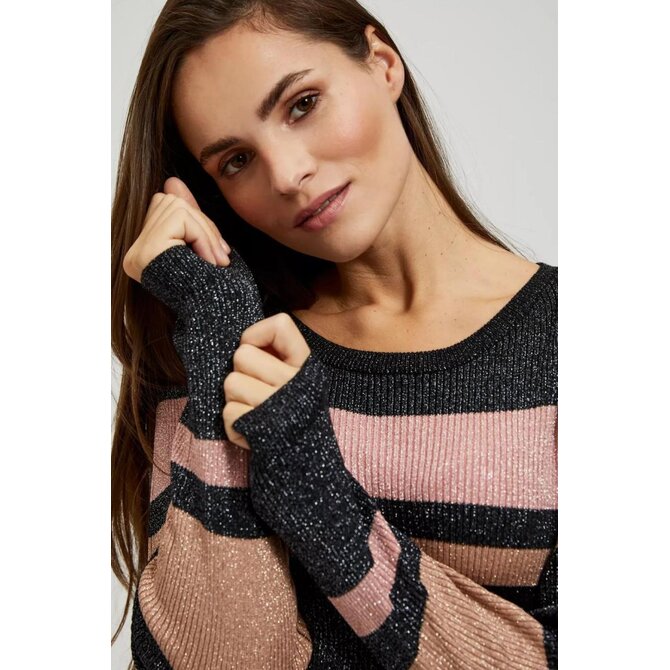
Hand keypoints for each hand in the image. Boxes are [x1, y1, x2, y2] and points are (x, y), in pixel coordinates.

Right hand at [122, 176, 230, 282]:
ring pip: (176, 206)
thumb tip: (172, 181)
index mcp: (144, 253)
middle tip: (221, 258)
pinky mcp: (148, 253)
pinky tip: (210, 263)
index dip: (198, 223)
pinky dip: (202, 236)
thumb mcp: (203, 246)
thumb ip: (187, 215)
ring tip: (217, 262)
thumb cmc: (219, 291)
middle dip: (203, 225)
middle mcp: (134, 254)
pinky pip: (179, 218)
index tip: (218, 254)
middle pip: (169, 202)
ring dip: (206, 232)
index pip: (166, 208)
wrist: (224, 320)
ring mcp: (138, 254)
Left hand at [222, 313, 310, 449]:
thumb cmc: (292, 414)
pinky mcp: (260, 429)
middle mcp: (295, 382)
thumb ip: (278, 356)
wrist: (305, 464)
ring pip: (230, 383)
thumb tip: (245, 340)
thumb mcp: (297, 380)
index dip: (258, 334)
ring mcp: (278, 405)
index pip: (280, 325)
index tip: (259, 352)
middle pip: (242, 355)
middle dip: (241, 373)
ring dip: (235, 400)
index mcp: (306, 365)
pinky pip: (228, 412)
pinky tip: (251, 431)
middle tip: (256, 391)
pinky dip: (234, 424)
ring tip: (254, 411)